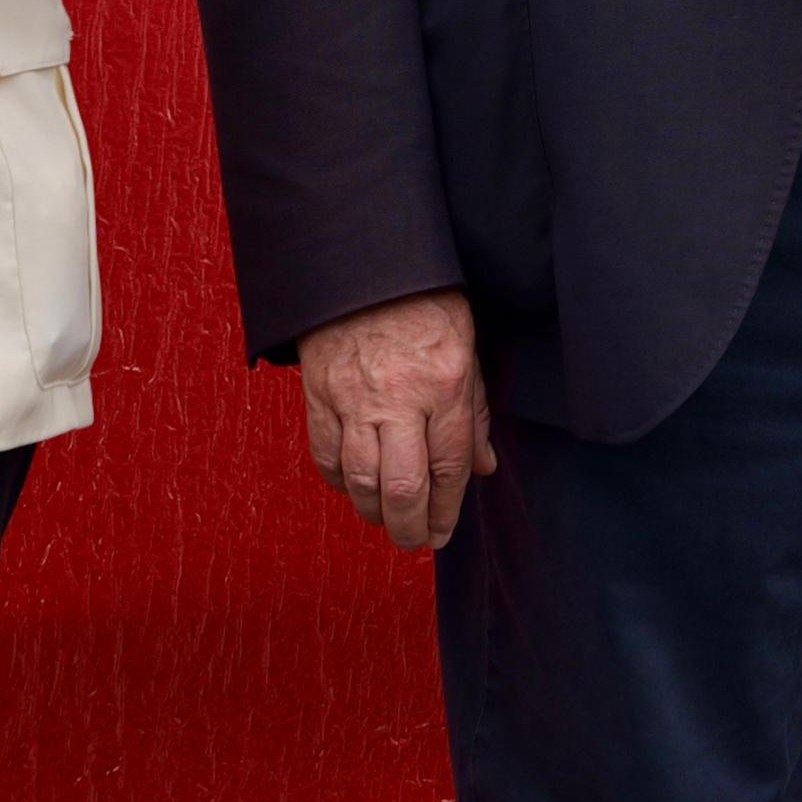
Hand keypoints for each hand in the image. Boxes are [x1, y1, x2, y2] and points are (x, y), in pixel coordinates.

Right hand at [301, 290, 494, 552]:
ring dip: (373, 512)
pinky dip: (338, 481)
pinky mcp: (319, 394)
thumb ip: (474, 413)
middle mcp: (399, 397)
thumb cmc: (424, 302)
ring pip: (360, 480)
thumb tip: (483, 467)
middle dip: (409, 527)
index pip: (449, 468)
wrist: (364, 262)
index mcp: (444, 385)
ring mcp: (354, 398)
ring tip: (385, 520)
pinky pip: (325, 455)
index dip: (446, 511)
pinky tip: (352, 487)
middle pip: (402, 487)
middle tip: (413, 540)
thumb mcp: (466, 349)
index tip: (442, 533)